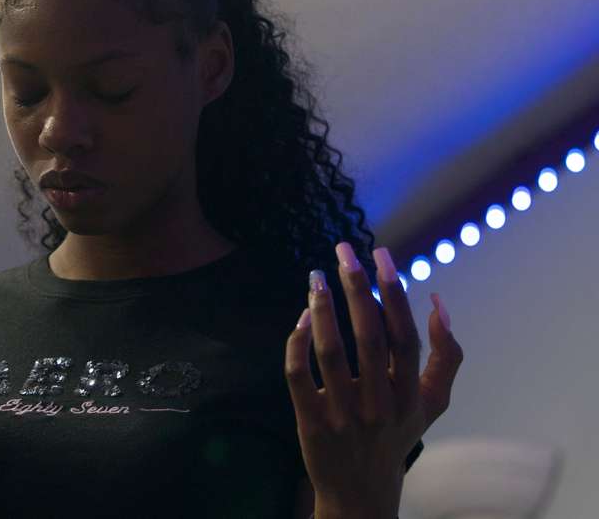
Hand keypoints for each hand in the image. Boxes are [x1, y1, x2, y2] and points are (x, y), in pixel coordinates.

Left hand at [284, 242, 463, 517]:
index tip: (381, 255)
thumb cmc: (395, 434)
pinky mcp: (311, 423)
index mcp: (409, 396)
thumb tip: (439, 304)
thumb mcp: (431, 402)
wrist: (360, 492)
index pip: (404, 336)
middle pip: (368, 338)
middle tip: (344, 252)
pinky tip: (300, 319)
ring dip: (322, 310)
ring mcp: (343, 416)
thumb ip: (447, 357)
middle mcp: (379, 406)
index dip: (394, 292)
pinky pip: (299, 376)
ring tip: (316, 277)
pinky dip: (297, 345)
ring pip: (330, 353)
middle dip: (357, 288)